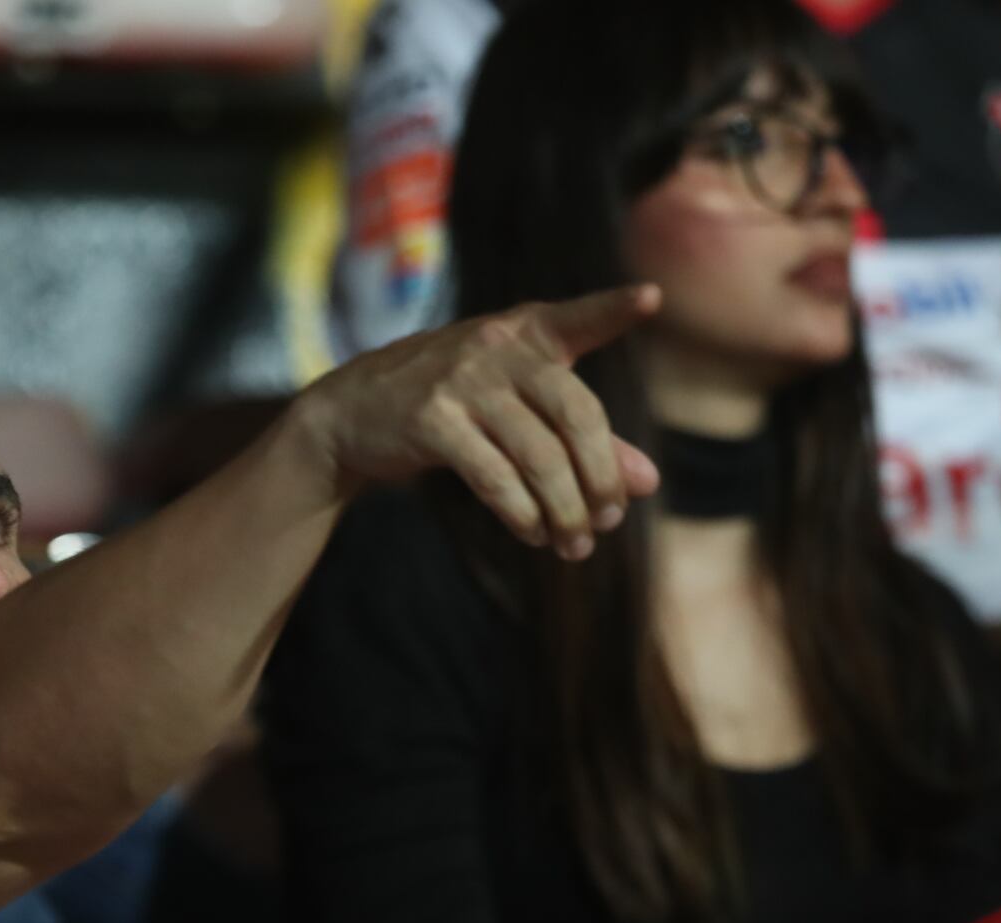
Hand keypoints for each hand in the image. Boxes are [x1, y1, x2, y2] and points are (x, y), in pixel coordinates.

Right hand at [289, 284, 663, 561]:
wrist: (350, 412)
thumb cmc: (449, 404)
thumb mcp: (514, 404)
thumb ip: (583, 438)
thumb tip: (647, 482)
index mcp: (525, 332)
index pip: (576, 319)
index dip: (613, 309)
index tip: (651, 299)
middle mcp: (496, 347)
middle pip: (576, 413)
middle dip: (601, 475)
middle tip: (610, 518)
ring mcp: (462, 382)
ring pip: (539, 457)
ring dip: (565, 511)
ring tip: (576, 545)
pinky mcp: (431, 422)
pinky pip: (495, 478)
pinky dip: (523, 516)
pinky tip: (534, 535)